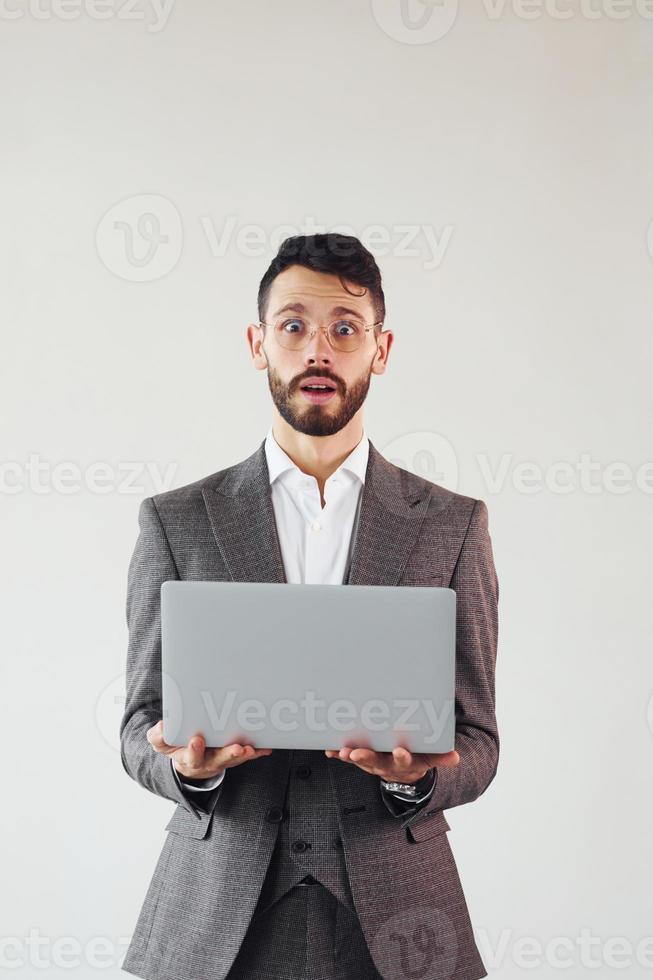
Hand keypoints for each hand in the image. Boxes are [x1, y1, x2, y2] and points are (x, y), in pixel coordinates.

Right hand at [146, 720, 272, 780]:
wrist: (189, 760)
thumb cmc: (176, 746)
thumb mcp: (162, 743)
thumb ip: (158, 737)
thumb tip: (161, 726)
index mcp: (190, 759)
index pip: (191, 756)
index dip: (194, 750)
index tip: (196, 739)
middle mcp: (208, 762)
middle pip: (219, 760)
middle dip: (228, 754)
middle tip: (237, 748)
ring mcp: (223, 760)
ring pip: (235, 759)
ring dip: (245, 754)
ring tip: (252, 748)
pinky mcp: (234, 757)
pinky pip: (247, 756)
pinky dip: (257, 752)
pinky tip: (266, 747)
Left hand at [324, 745, 458, 783]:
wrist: (405, 772)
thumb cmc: (418, 757)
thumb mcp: (431, 758)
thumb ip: (441, 757)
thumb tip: (456, 757)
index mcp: (406, 763)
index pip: (405, 761)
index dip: (402, 757)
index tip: (400, 750)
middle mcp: (387, 765)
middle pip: (376, 762)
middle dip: (366, 757)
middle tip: (356, 752)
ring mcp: (373, 763)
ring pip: (360, 761)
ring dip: (350, 756)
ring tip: (341, 751)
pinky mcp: (362, 760)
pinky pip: (348, 758)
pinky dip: (337, 754)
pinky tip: (328, 749)